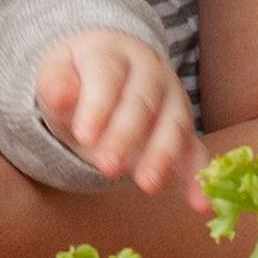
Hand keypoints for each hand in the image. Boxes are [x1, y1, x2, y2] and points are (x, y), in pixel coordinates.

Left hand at [35, 32, 202, 198]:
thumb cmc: (78, 77)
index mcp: (112, 53)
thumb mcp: (57, 74)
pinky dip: (199, 178)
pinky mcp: (186, 128)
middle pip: (141, 101)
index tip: (84, 135)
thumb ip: (56, 85)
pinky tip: (200, 205)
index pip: (106, 75)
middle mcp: (149, 71)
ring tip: (146, 185)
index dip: (97, 105)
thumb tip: (57, 94)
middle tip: (107, 166)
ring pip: (173, 125)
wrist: (106, 69)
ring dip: (162, 156)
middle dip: (126, 135)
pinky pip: (196, 152)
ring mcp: (172, 98)